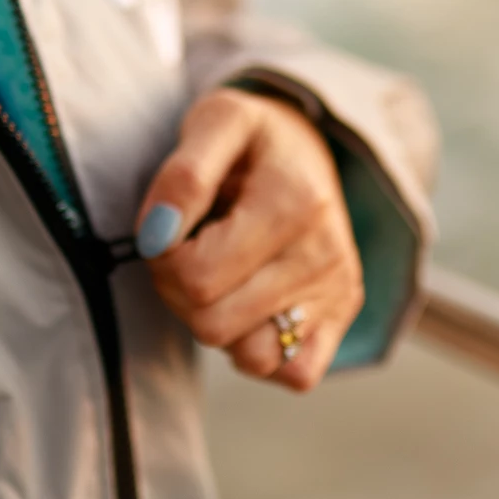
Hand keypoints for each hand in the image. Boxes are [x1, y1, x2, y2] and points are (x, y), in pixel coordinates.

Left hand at [135, 87, 362, 390]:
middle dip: (181, 292)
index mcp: (294, 203)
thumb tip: (155, 236)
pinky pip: (293, 374)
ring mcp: (337, 290)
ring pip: (249, 357)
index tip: (170, 228)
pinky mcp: (342, 315)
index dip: (162, 259)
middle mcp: (324, 254)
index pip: (196, 277)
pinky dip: (261, 351)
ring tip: (223, 275)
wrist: (306, 144)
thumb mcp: (215, 123)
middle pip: (214, 324)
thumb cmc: (252, 138)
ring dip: (217, 322)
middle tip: (191, 249)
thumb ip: (182, 176)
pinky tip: (250, 306)